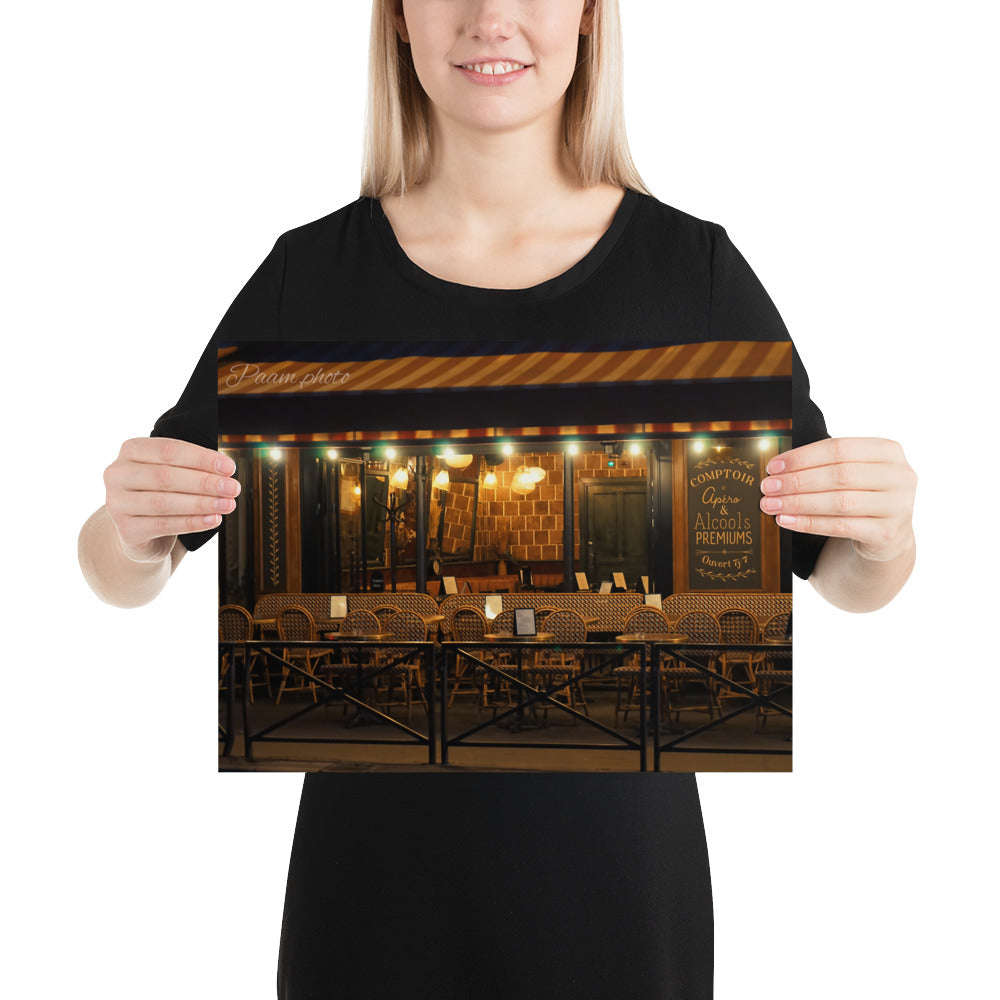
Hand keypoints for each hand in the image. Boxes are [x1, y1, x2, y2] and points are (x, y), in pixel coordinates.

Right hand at [103, 437, 239, 561]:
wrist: (139, 531)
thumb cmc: (162, 493)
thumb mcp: (173, 473)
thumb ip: (193, 468)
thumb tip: (226, 472)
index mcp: (131, 450)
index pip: (169, 450)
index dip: (201, 458)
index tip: (229, 468)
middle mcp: (117, 474)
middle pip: (165, 476)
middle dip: (205, 482)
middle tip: (233, 488)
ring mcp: (117, 503)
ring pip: (164, 502)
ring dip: (202, 503)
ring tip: (228, 504)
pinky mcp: (126, 529)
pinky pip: (164, 525)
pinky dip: (193, 522)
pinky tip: (214, 520)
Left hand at [759, 437, 915, 562]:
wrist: (887, 535)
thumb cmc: (862, 495)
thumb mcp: (853, 473)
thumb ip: (825, 464)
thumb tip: (776, 468)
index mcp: (889, 451)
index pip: (840, 448)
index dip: (803, 457)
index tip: (773, 466)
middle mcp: (900, 476)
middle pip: (839, 475)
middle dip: (797, 481)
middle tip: (767, 487)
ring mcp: (898, 506)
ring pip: (839, 502)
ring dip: (798, 503)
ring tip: (771, 505)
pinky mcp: (888, 534)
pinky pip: (840, 527)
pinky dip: (808, 523)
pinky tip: (786, 521)